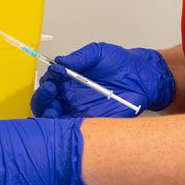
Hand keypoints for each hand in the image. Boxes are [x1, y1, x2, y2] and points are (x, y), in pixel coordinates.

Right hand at [31, 43, 175, 117]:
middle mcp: (70, 98)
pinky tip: (66, 119)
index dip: (47, 82)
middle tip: (51, 90)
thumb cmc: (121, 63)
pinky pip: (74, 131)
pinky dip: (64, 129)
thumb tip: (59, 61)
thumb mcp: (98, 53)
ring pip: (54, 120)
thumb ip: (79, 57)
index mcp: (68, 81)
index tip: (54, 75)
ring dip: (49, 114)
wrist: (141, 76)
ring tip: (55, 106)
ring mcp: (79, 112)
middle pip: (45, 104)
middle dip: (42, 99)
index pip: (47, 85)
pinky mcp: (92, 123)